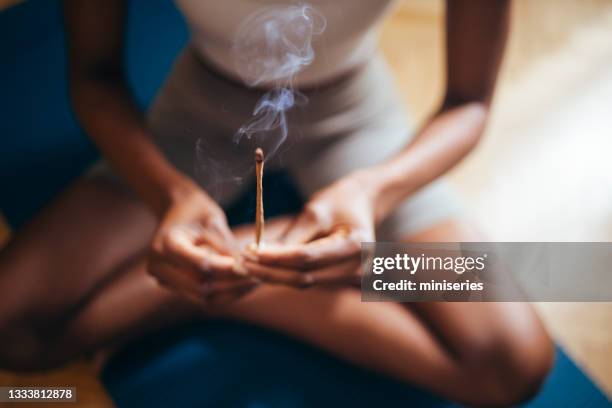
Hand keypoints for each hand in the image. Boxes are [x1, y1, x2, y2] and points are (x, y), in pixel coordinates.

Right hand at [148, 186, 258, 305]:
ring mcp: (163, 279)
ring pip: (202, 296)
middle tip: (257, 276)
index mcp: (166, 242)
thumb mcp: (213, 220)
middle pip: (199, 284)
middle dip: (230, 282)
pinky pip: (202, 298)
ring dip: (230, 291)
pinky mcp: (174, 288)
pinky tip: (243, 285)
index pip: (198, 263)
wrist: (178, 212)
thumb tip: (242, 266)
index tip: (246, 265)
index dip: (224, 267)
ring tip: (254, 282)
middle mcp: (158, 265)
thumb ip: (224, 243)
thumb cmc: (198, 211)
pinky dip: (224, 294)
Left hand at [245, 172, 375, 286]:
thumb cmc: (340, 201)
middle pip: (305, 277)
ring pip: (304, 283)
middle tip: (241, 262)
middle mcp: (358, 268)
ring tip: (247, 264)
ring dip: (274, 276)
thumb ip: (294, 235)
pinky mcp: (340, 281)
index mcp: (357, 245)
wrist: (362, 204)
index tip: (250, 251)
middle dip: (270, 272)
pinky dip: (285, 275)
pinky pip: (308, 281)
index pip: (308, 257)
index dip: (276, 257)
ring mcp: (351, 279)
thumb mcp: (316, 209)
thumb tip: (262, 253)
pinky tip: (263, 267)